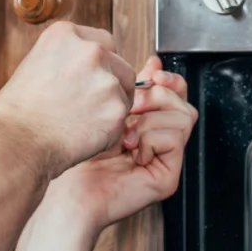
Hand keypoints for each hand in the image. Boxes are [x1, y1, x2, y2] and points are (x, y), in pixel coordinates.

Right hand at [0, 20, 136, 174]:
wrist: (17, 141)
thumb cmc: (17, 111)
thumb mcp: (34, 65)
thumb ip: (64, 60)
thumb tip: (81, 68)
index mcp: (66, 35)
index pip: (103, 41)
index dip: (100, 63)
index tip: (91, 78)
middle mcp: (91, 51)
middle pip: (120, 64)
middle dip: (110, 83)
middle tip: (88, 105)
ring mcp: (107, 79)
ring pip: (124, 91)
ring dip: (111, 105)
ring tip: (82, 121)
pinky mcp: (116, 108)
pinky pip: (121, 118)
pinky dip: (109, 129)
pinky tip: (84, 135)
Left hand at [46, 56, 194, 229]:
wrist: (66, 189)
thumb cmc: (77, 153)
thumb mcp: (106, 111)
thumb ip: (131, 89)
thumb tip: (154, 62)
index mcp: (150, 127)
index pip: (176, 95)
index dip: (169, 80)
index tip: (152, 72)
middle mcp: (162, 145)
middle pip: (185, 104)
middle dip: (157, 96)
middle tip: (131, 108)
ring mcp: (167, 163)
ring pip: (183, 119)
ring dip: (149, 120)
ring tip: (126, 135)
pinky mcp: (167, 178)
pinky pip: (175, 140)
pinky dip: (150, 139)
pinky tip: (131, 151)